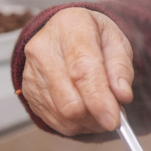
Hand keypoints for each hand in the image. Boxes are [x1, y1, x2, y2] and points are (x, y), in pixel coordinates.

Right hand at [22, 8, 133, 134]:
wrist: (65, 32)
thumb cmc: (94, 36)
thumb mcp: (116, 41)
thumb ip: (121, 68)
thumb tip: (122, 96)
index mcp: (70, 27)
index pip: (82, 69)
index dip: (98, 99)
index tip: (114, 120)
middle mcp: (44, 48)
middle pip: (69, 99)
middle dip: (97, 116)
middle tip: (115, 115)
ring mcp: (32, 71)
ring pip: (62, 114)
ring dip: (89, 122)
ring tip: (102, 109)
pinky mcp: (28, 90)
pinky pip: (54, 120)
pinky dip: (76, 124)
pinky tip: (86, 111)